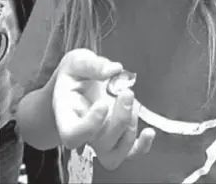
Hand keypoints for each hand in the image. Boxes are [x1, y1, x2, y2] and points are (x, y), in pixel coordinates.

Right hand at [52, 49, 154, 169]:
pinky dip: (142, 147)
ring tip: (131, 101)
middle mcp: (82, 133)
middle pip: (100, 144)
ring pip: (115, 154)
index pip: (72, 135)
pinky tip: (149, 131)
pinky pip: (130, 154)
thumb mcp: (77, 60)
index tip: (103, 103)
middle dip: (120, 119)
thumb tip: (113, 70)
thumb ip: (92, 64)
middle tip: (126, 93)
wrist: (78, 81)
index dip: (90, 126)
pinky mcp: (117, 138)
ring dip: (130, 129)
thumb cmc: (75, 72)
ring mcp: (100, 139)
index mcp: (66, 114)